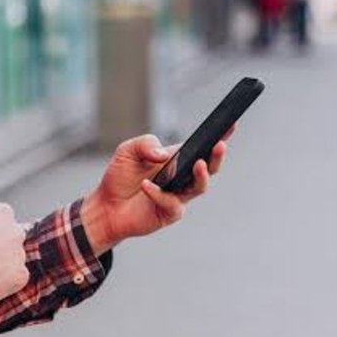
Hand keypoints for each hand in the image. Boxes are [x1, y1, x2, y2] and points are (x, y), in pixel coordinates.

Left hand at [82, 128, 231, 254]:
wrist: (105, 206)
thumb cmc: (119, 177)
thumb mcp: (127, 151)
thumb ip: (145, 144)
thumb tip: (164, 154)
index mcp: (176, 158)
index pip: (201, 146)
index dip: (219, 135)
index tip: (231, 124)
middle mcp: (182, 177)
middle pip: (209, 167)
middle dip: (216, 156)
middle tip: (219, 145)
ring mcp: (178, 196)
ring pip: (199, 187)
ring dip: (201, 175)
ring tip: (199, 164)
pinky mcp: (169, 213)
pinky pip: (171, 203)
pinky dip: (159, 194)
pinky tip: (146, 186)